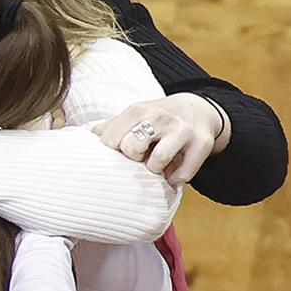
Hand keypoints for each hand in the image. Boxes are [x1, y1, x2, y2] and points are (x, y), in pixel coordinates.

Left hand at [91, 93, 224, 187]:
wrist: (198, 109)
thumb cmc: (157, 117)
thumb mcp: (134, 116)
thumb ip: (111, 126)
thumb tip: (88, 136)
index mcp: (137, 111)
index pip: (110, 140)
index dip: (113, 152)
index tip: (121, 152)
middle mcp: (159, 117)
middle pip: (131, 148)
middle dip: (133, 158)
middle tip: (140, 157)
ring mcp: (182, 130)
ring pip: (157, 161)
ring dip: (155, 170)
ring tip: (156, 166)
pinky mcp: (201, 144)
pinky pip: (183, 174)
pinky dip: (175, 180)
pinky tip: (172, 175)